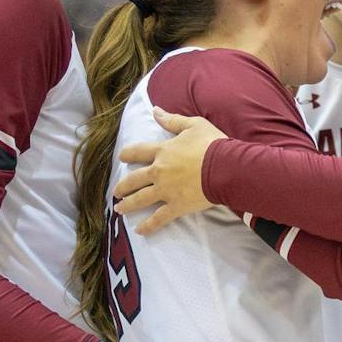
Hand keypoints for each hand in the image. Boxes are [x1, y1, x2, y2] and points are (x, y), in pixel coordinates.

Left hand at [113, 108, 228, 235]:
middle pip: (135, 179)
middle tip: (116, 191)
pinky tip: (139, 231)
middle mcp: (159, 172)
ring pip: (141, 199)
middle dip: (123, 185)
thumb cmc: (212, 143)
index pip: (139, 151)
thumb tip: (155, 110)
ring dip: (128, 204)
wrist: (225, 166)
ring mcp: (166, 190)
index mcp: (163, 151)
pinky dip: (148, 225)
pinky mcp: (176, 206)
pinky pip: (158, 218)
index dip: (128, 154)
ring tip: (119, 209)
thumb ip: (172, 120)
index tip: (121, 157)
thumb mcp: (193, 124)